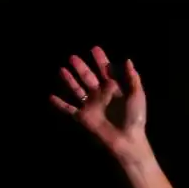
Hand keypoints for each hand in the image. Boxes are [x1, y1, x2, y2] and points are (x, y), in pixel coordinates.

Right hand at [50, 46, 148, 162]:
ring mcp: (91, 106)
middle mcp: (101, 96)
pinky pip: (68, 109)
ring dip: (69, 80)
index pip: (106, 71)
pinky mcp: (82, 117)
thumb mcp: (137, 95)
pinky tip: (51, 97)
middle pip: (88, 78)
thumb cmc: (135, 117)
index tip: (94, 48)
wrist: (126, 139)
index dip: (101, 60)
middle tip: (73, 57)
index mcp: (115, 89)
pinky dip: (59, 104)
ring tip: (62, 69)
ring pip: (77, 90)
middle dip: (81, 67)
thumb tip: (127, 60)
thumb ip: (133, 78)